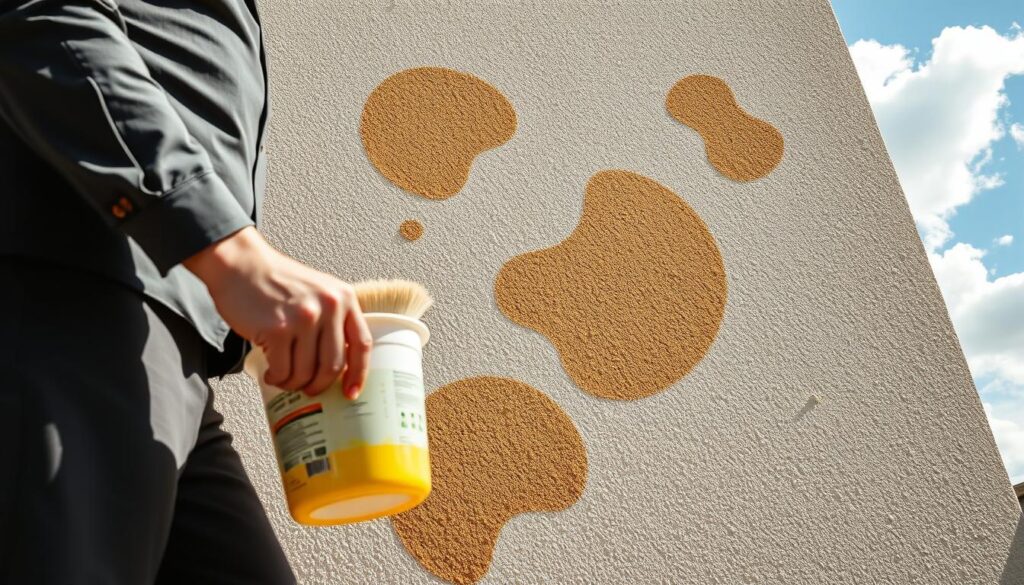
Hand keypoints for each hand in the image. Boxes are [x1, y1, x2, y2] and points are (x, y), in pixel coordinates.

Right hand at [183, 227, 371, 397]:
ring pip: (306, 372)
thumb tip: (339, 366)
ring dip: (294, 383)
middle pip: (333, 365)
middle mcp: (328, 307)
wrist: (241, 264)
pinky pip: (283, 370)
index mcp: (344, 298)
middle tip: (308, 389)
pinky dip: (277, 378)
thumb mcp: (318, 291)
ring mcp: (303, 318)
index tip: (351, 392)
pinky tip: (271, 373)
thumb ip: (333, 319)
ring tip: (284, 377)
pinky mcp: (277, 329)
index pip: (362, 344)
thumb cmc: (277, 282)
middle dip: (319, 385)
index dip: (359, 373)